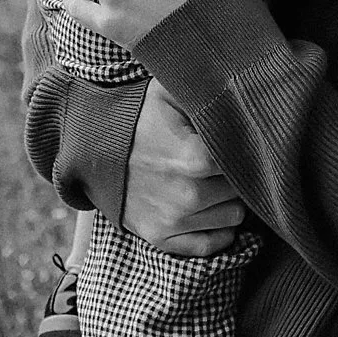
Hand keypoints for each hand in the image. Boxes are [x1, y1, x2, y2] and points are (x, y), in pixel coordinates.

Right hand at [122, 82, 244, 256]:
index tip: (237, 142)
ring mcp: (173, 222)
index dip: (245, 152)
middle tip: (225, 159)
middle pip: (241, 191)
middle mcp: (187, 196)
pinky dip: (218, 230)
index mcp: (194, 158)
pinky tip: (212, 208)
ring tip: (215, 180)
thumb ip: (206, 91)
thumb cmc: (137, 115)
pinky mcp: (161, 238)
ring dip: (229, 200)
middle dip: (238, 174)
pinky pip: (210, 246)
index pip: (244, 163)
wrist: (92, 147)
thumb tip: (238, 90)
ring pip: (233, 218)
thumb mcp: (168, 91)